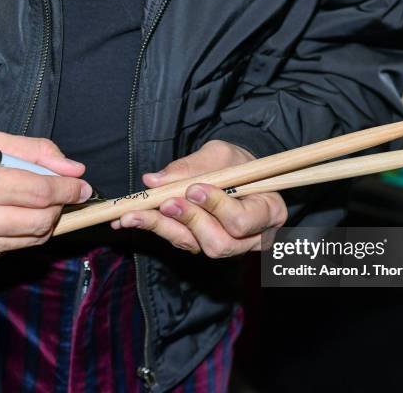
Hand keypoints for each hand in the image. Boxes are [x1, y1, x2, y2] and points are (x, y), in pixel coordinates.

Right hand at [0, 132, 91, 259]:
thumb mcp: (0, 144)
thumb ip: (40, 152)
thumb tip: (75, 170)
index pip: (39, 191)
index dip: (67, 190)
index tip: (82, 187)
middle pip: (40, 218)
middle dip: (60, 205)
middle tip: (63, 194)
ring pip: (34, 236)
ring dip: (49, 220)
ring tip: (43, 203)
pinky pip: (20, 247)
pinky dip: (33, 232)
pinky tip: (26, 216)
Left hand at [111, 140, 287, 257]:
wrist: (235, 171)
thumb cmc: (236, 162)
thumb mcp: (220, 155)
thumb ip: (192, 167)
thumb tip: (155, 180)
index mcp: (268, 212)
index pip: (242, 221)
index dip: (217, 208)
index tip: (194, 189)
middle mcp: (251, 237)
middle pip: (219, 243)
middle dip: (189, 221)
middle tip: (164, 202)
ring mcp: (228, 246)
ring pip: (195, 246)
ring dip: (164, 227)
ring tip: (135, 214)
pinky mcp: (204, 245)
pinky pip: (180, 241)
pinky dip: (157, 228)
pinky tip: (133, 218)